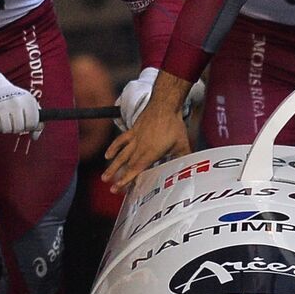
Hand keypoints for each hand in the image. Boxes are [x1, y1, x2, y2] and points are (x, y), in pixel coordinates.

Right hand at [0, 72, 41, 136]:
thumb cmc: (15, 99)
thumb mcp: (28, 105)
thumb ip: (37, 121)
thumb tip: (35, 137)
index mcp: (29, 100)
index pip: (33, 124)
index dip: (29, 126)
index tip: (25, 122)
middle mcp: (17, 101)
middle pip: (19, 128)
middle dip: (16, 127)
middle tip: (13, 120)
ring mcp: (3, 105)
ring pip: (7, 129)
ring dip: (6, 128)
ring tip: (5, 118)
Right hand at [103, 73, 192, 192]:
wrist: (164, 105)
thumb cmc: (173, 124)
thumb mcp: (182, 144)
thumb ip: (183, 158)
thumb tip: (189, 169)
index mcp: (150, 153)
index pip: (136, 170)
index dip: (126, 180)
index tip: (118, 188)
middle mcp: (140, 148)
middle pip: (127, 166)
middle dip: (118, 178)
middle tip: (111, 189)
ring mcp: (134, 139)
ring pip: (121, 156)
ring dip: (112, 167)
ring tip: (104, 177)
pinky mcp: (132, 131)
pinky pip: (120, 141)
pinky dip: (113, 148)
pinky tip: (108, 155)